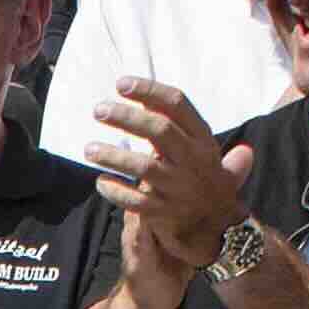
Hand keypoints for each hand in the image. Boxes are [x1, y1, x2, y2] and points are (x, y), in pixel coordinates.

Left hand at [96, 81, 254, 290]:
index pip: (177, 105)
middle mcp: (192, 160)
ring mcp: (178, 188)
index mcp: (202, 139)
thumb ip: (181, 126)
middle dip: (127, 117)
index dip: (149, 91)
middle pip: (159, 131)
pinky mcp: (164, 213)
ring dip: (114, 156)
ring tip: (89, 149)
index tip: (121, 83)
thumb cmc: (205, 179)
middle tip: (99, 109)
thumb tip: (150, 101)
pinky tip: (100, 182)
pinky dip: (116, 192)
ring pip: (144, 167)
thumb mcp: (204, 149)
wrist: (220, 226)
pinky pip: (136, 202)